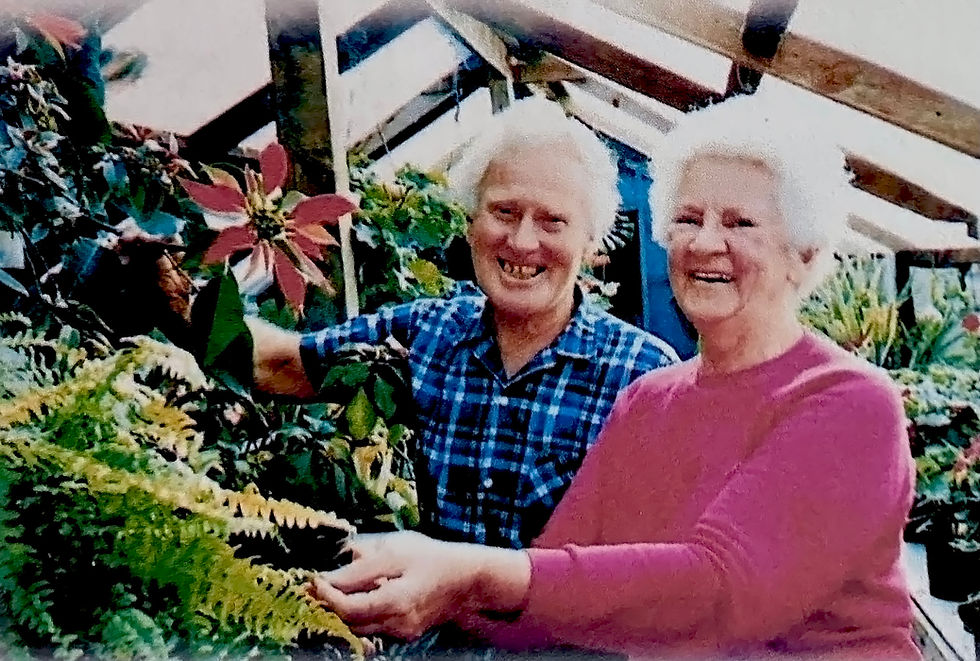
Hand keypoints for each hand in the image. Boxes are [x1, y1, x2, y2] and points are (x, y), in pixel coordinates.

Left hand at [310, 531, 529, 639]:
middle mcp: (397, 624)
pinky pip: (376, 626)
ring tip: (332, 589)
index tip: (313, 580)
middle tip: (314, 587)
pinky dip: (362, 613)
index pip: (348, 608)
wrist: (467, 579)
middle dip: (330, 605)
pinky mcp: (406, 632)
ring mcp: (402, 631)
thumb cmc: (433, 558)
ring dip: (344, 610)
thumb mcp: (397, 552)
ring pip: (361, 627)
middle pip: (351, 623)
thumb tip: (330, 576)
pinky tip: (360, 596)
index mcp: (395, 602)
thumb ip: (362, 567)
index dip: (326, 596)